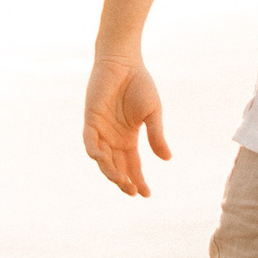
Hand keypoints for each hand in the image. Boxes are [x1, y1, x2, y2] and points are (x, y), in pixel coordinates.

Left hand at [84, 54, 170, 196]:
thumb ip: (156, 135)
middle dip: (124, 180)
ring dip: (111, 171)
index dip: (139, 180)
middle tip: (133, 191)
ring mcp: (101, 131)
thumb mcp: (153, 113)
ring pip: (103, 159)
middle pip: (117, 166)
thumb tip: (167, 159)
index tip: (147, 194)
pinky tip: (103, 159)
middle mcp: (113, 138)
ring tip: (121, 181)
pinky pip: (90, 142)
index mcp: (129, 138)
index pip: (132, 165)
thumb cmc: (140, 84)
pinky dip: (95, 152)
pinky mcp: (90, 121)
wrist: (124, 63)